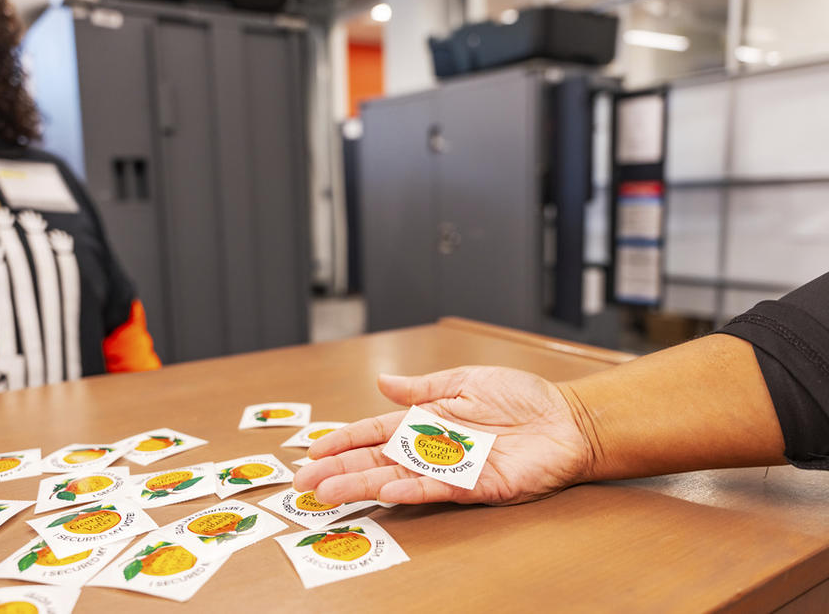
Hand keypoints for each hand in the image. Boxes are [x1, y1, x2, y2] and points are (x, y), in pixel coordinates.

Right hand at [293, 367, 593, 505]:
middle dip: (339, 470)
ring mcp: (451, 468)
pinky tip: (384, 490)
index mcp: (426, 419)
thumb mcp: (465, 380)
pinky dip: (410, 490)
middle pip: (376, 460)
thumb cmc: (523, 397)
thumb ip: (422, 388)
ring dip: (362, 485)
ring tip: (330, 493)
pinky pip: (436, 488)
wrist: (568, 419)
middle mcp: (433, 447)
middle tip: (306, 483)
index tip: (315, 450)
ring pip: (396, 478)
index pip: (374, 432)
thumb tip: (383, 381)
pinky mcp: (475, 485)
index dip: (343, 440)